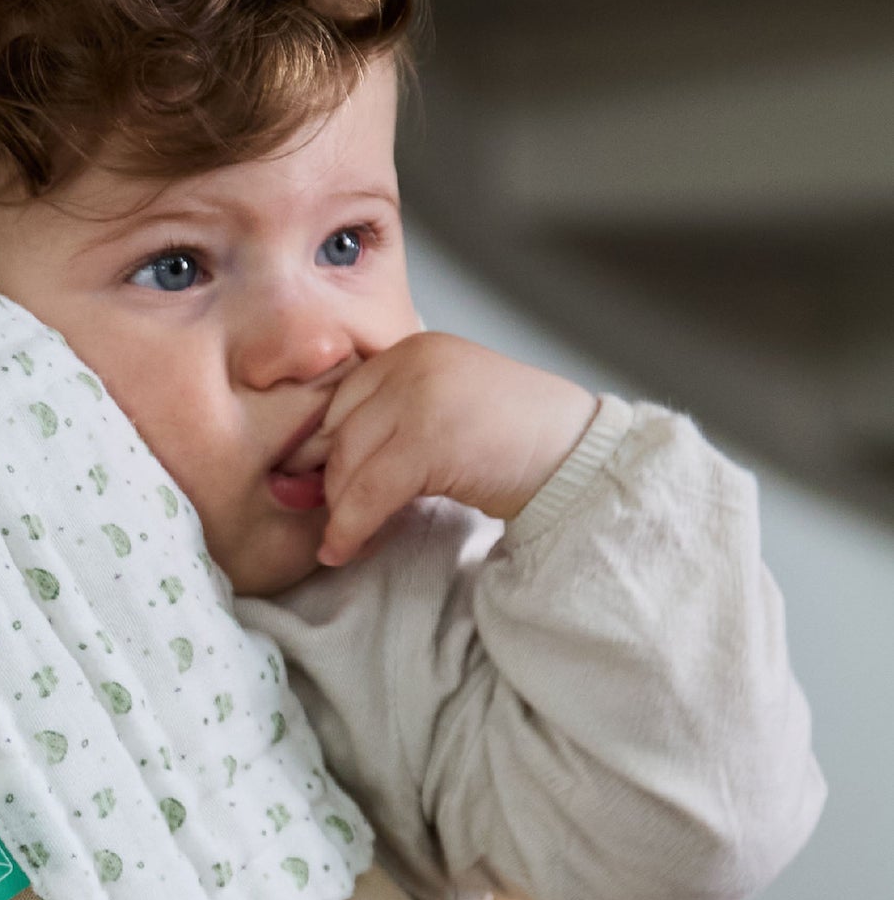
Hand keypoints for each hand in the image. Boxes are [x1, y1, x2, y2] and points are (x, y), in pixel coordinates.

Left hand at [312, 332, 598, 568]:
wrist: (581, 458)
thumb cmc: (520, 441)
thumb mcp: (448, 408)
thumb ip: (395, 418)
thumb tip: (322, 466)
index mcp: (414, 349)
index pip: (340, 401)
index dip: (323, 449)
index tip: (318, 486)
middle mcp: (411, 363)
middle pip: (337, 431)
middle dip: (327, 482)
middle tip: (330, 521)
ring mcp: (419, 398)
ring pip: (346, 465)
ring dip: (338, 512)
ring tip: (340, 542)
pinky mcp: (429, 441)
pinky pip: (367, 494)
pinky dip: (350, 528)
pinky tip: (344, 550)